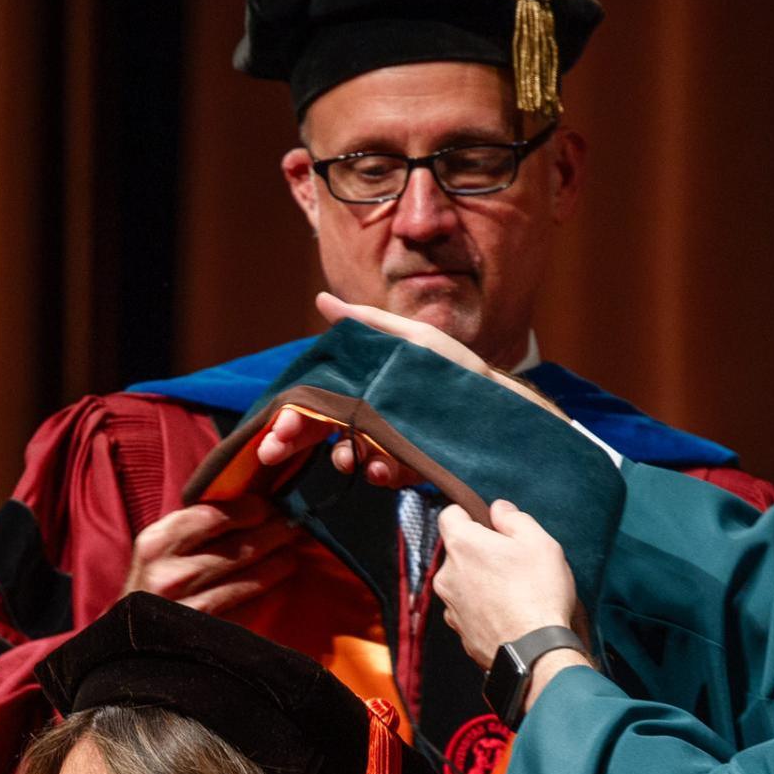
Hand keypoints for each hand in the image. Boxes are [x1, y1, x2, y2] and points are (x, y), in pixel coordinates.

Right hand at [122, 499, 320, 617]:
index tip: (268, 506)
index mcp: (157, 544)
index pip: (215, 516)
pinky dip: (268, 593)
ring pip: (250, 579)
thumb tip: (246, 502)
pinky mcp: (208, 636)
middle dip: (274, 534)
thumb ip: (191, 527)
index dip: (250, 509)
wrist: (129, 639)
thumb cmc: (149, 586)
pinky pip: (249, 608)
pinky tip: (278, 584)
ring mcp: (190, 609)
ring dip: (279, 564)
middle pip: (240, 547)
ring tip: (291, 554)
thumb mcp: (158, 549)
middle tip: (292, 527)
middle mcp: (171, 576)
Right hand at [245, 294, 564, 492]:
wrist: (500, 408)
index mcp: (365, 384)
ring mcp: (388, 442)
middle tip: (277, 452)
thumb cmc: (456, 369)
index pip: (315, 401)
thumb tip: (322, 299)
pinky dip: (379, 473)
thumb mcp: (414, 339)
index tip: (273, 433)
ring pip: (348, 456)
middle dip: (297, 442)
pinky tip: (386, 469)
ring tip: (352, 460)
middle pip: (320, 431)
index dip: (290, 417)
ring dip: (344, 459)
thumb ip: (368, 322)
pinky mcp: (409, 466)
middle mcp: (371, 413)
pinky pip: (382, 475)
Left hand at [431, 497, 582, 668]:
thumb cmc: (538, 592)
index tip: (488, 523)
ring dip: (480, 581)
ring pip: (462, 582)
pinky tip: (507, 613)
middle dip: (480, 551)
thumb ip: (514, 519)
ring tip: (513, 591)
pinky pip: (468, 610)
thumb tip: (498, 509)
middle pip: (458, 552)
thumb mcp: (538, 542)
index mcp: (462, 545)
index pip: (450, 515)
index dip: (469, 514)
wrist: (534, 652)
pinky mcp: (459, 632)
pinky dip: (482, 608)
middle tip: (512, 561)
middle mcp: (446, 575)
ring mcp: (450, 607)